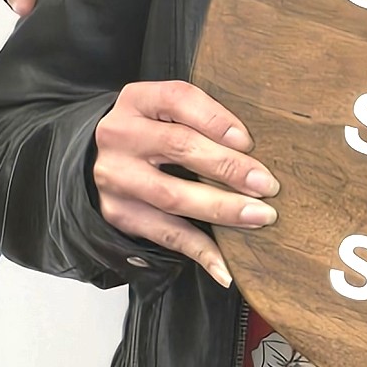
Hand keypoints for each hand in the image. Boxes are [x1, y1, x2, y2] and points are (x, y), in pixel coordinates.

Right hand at [92, 81, 277, 284]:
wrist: (99, 160)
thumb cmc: (152, 133)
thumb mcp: (166, 113)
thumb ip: (201, 121)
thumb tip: (258, 150)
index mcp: (138, 100)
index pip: (178, 99)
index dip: (216, 119)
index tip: (248, 141)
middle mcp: (120, 135)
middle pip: (179, 147)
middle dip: (229, 167)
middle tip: (267, 185)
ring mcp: (116, 176)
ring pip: (173, 194)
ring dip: (222, 208)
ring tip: (259, 217)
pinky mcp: (119, 213)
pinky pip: (166, 233)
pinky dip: (201, 251)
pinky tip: (226, 266)